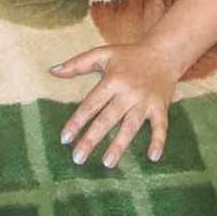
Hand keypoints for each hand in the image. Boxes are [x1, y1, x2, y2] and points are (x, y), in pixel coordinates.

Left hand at [49, 42, 179, 169]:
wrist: (164, 52)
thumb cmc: (128, 55)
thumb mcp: (103, 54)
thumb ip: (77, 64)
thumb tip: (52, 71)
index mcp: (113, 79)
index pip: (91, 104)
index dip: (77, 121)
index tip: (64, 139)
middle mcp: (128, 91)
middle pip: (108, 118)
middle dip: (92, 139)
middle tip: (77, 158)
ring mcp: (145, 100)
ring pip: (131, 126)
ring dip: (120, 145)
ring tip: (106, 163)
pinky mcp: (160, 107)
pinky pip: (161, 126)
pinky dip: (159, 141)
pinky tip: (152, 158)